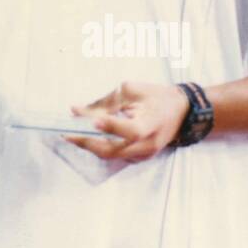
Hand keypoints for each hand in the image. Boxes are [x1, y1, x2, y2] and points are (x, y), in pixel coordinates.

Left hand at [65, 80, 189, 162]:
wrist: (181, 111)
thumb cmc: (156, 96)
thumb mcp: (132, 91)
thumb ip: (106, 102)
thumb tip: (77, 111)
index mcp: (152, 123)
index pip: (132, 130)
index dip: (112, 127)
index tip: (91, 119)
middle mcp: (149, 144)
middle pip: (114, 150)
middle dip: (87, 142)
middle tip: (66, 133)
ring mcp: (144, 154)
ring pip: (110, 155)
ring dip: (89, 146)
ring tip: (71, 134)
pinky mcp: (140, 157)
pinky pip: (115, 155)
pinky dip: (99, 147)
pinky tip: (86, 138)